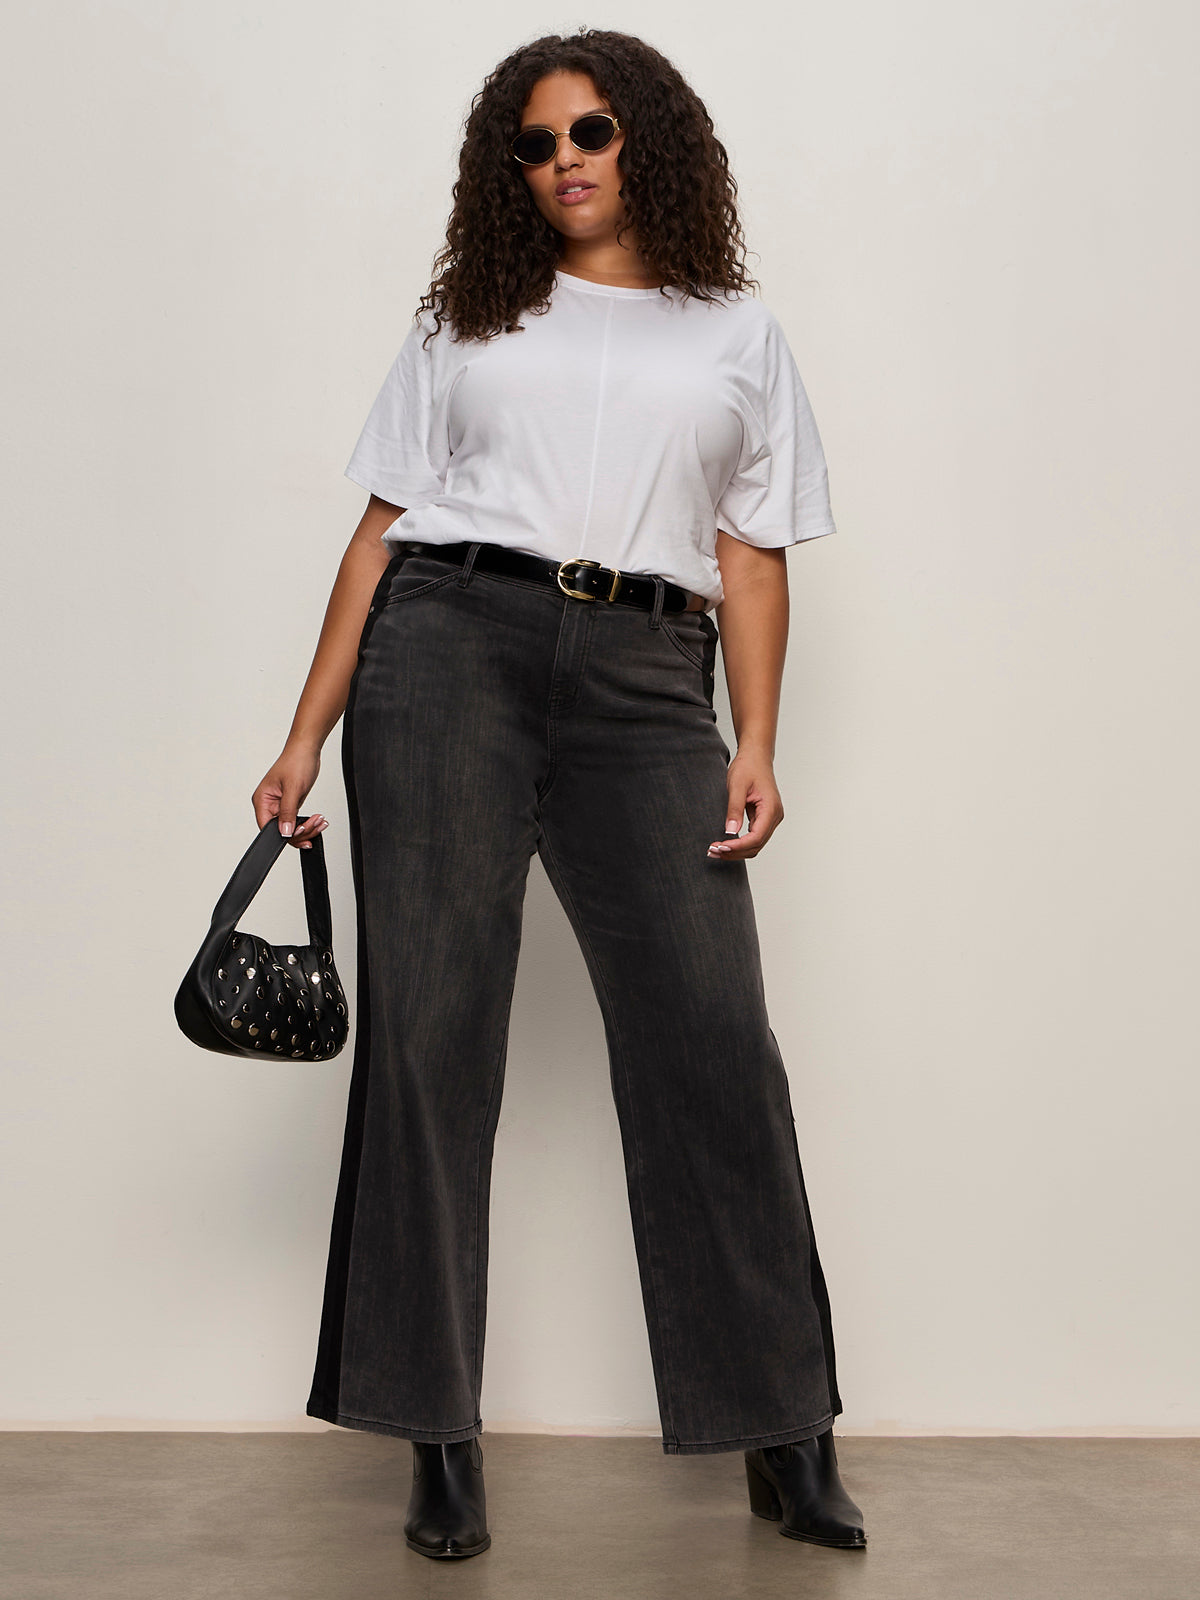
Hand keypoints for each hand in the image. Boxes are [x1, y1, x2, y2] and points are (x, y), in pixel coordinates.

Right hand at [253, 744, 328, 848]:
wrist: (307, 750)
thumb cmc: (296, 761)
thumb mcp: (293, 788)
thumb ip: (288, 812)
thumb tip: (284, 832)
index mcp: (262, 799)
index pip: (267, 827)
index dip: (283, 834)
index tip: (300, 831)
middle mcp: (269, 804)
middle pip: (281, 831)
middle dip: (300, 831)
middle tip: (314, 824)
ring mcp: (280, 805)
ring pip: (291, 828)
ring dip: (307, 828)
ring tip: (319, 821)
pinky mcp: (291, 805)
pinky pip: (297, 821)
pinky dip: (308, 823)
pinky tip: (317, 820)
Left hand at [707, 745, 782, 860]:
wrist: (755, 756)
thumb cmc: (748, 766)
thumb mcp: (737, 786)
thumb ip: (734, 809)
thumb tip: (731, 832)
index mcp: (771, 809)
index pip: (756, 837)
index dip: (738, 846)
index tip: (720, 847)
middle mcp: (774, 816)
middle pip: (756, 845)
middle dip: (735, 852)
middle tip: (713, 851)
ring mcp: (770, 818)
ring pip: (755, 844)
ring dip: (736, 851)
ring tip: (716, 851)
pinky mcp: (763, 818)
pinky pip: (753, 837)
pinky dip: (739, 843)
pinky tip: (724, 844)